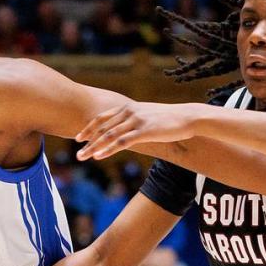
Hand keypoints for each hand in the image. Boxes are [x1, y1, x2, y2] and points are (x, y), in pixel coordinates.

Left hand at [76, 103, 198, 159]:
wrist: (187, 117)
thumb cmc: (167, 118)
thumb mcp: (146, 116)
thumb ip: (133, 120)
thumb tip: (125, 128)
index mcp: (127, 108)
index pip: (102, 118)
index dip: (89, 129)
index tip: (78, 138)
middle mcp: (129, 112)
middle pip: (102, 128)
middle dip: (87, 142)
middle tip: (77, 155)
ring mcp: (136, 121)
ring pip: (109, 135)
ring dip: (94, 147)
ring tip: (83, 157)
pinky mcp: (144, 131)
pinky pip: (122, 142)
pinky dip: (108, 149)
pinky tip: (99, 156)